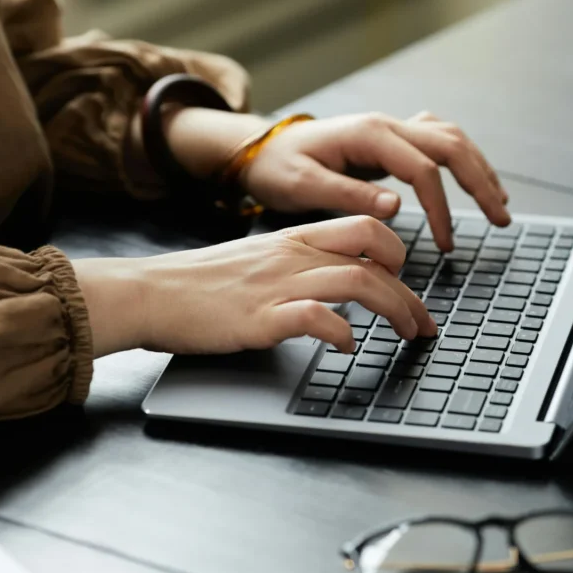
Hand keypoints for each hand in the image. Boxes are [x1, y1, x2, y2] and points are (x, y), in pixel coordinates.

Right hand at [73, 217, 435, 357]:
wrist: (149, 293)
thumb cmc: (198, 283)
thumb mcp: (256, 260)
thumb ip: (296, 264)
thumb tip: (333, 285)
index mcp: (292, 238)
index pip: (364, 226)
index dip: (398, 252)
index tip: (407, 282)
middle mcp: (292, 255)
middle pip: (373, 255)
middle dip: (410, 291)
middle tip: (423, 323)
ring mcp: (278, 285)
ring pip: (357, 280)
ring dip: (394, 309)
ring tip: (406, 334)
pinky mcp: (260, 318)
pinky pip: (317, 317)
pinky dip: (343, 332)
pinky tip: (348, 347)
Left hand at [239, 112, 511, 250]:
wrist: (261, 149)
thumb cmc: (278, 168)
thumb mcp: (303, 185)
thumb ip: (349, 195)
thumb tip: (396, 207)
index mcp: (368, 134)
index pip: (423, 169)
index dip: (441, 208)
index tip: (446, 244)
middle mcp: (386, 125)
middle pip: (451, 145)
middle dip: (480, 182)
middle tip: (500, 219)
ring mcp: (391, 128)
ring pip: (451, 138)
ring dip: (479, 168)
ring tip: (499, 203)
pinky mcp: (391, 139)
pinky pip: (439, 140)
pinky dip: (463, 159)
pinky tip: (475, 179)